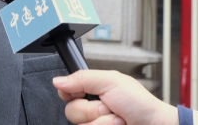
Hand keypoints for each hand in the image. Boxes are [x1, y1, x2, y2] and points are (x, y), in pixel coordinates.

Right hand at [53, 70, 178, 124]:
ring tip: (118, 120)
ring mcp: (96, 124)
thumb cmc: (140, 103)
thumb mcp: (111, 81)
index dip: (70, 94)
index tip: (81, 94)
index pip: (66, 92)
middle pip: (71, 112)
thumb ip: (83, 78)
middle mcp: (91, 109)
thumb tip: (58, 80)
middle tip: (109, 107)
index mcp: (92, 90)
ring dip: (103, 123)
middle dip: (93, 110)